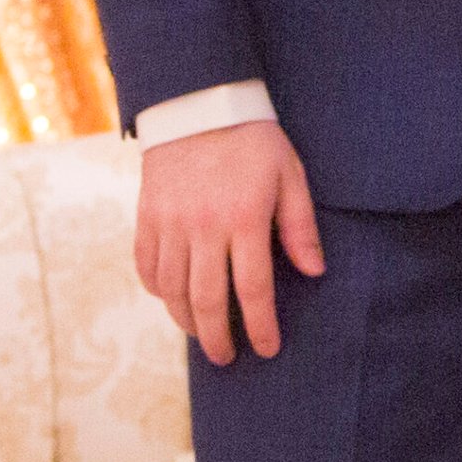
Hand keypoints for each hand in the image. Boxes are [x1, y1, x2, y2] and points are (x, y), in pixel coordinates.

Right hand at [136, 120, 324, 364]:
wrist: (199, 103)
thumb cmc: (254, 140)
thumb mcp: (290, 174)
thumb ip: (300, 226)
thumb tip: (315, 272)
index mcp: (244, 218)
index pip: (252, 289)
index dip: (261, 326)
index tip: (267, 349)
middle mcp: (203, 226)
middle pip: (206, 300)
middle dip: (218, 338)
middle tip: (228, 358)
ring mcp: (170, 223)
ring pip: (172, 291)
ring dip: (186, 322)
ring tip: (202, 336)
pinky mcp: (146, 216)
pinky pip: (146, 267)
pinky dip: (157, 291)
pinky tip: (172, 300)